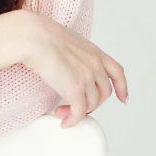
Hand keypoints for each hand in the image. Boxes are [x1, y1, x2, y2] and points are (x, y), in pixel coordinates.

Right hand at [20, 10, 127, 127]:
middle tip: (76, 106)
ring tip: (62, 112)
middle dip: (92, 103)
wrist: (34, 37)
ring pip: (91, 104)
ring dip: (78, 112)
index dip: (121, 87)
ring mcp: (87, 78)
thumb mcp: (68, 41)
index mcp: (94, 52)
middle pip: (103, 93)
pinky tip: (65, 120)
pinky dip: (72, 119)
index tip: (121, 96)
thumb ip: (75, 54)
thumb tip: (67, 65)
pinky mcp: (75, 90)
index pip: (117, 72)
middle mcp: (94, 65)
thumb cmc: (41, 35)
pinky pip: (78, 112)